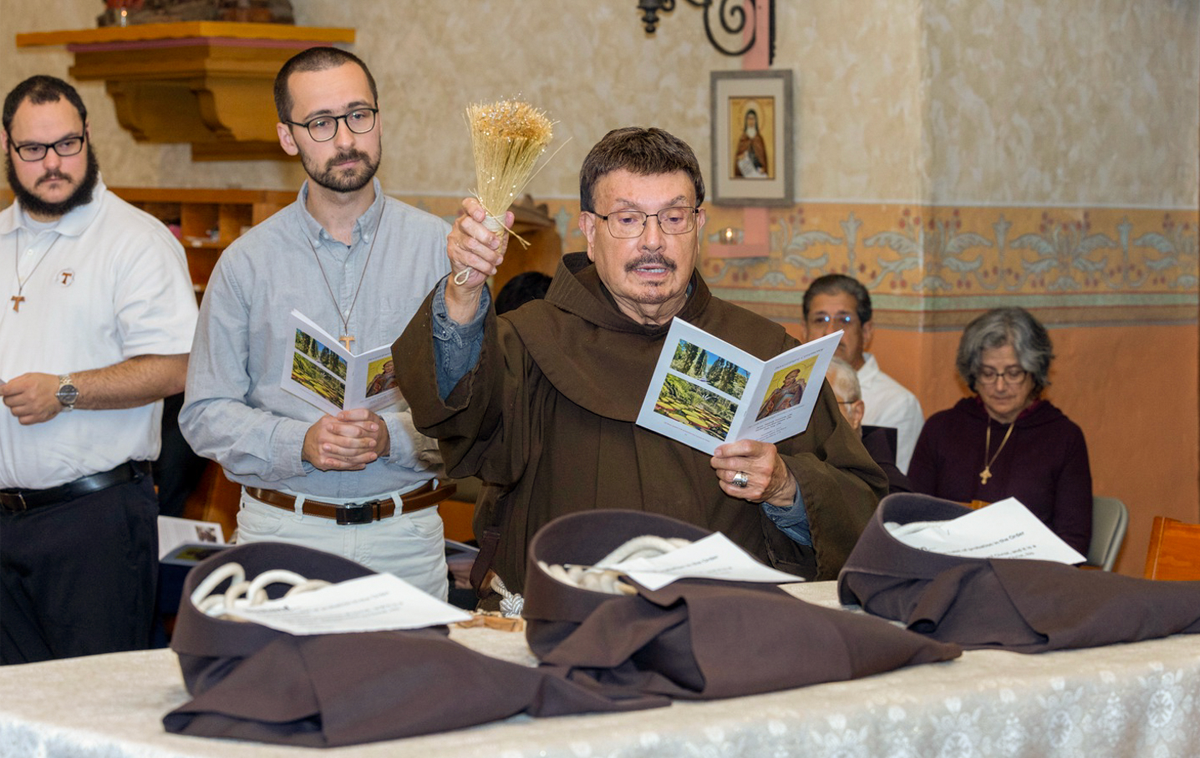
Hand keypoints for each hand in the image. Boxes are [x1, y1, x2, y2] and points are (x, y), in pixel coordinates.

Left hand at [0, 372, 61, 424]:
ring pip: (14, 412)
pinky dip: (23, 417)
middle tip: (17, 396)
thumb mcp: (31, 376)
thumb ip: (15, 382)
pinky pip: (22, 421)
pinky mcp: (39, 417)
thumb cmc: (47, 383)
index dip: (0, 391)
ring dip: (16, 408)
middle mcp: (31, 397)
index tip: (0, 392)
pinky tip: (27, 411)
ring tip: (24, 404)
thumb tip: (1, 389)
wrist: (65, 391)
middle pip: (7, 402)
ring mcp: (35, 408)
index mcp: (28, 385)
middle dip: (10, 399)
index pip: (5, 391)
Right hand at [302, 409, 388, 470]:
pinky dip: (353, 466)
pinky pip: (341, 465)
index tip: (375, 427)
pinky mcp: (322, 462)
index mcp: (327, 424)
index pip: (349, 426)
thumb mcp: (330, 419)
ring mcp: (322, 451)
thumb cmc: (322, 430)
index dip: (364, 426)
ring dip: (362, 456)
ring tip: (373, 455)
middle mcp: (323, 437)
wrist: (304, 444)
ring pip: (346, 455)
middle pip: (348, 442)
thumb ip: (344, 418)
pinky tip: (363, 464)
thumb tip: (364, 416)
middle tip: (375, 442)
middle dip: (364, 443)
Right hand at [445, 198, 512, 322]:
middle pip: (468, 223)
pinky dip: (484, 265)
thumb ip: (502, 227)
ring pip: (471, 243)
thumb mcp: (498, 240)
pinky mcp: (453, 253)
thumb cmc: (486, 253)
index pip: (468, 204)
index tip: (483, 215)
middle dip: (486, 235)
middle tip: (497, 245)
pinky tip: (491, 269)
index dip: (474, 207)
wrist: (472, 275)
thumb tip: (510, 215)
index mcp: (470, 216)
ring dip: (488, 254)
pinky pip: (470, 258)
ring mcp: (454, 239)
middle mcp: (459, 225)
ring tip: (498, 260)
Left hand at [711, 439, 796, 506]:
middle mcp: (764, 467)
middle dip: (718, 461)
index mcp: (766, 452)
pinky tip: (724, 480)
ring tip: (720, 469)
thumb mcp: (764, 449)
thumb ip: (746, 446)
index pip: (745, 447)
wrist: (782, 483)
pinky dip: (723, 484)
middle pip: (733, 463)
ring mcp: (759, 482)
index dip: (728, 449)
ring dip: (720, 472)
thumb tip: (722, 447)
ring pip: (729, 476)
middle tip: (714, 460)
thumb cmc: (768, 462)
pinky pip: (731, 489)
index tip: (718, 451)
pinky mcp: (754, 494)